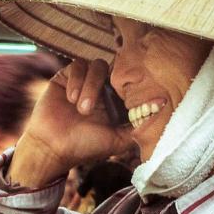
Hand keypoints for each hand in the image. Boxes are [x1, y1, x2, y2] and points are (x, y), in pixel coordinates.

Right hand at [7, 58, 137, 189]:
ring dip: (91, 86)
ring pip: (97, 66)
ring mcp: (82, 81)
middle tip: (100, 106)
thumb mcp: (117, 141)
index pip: (128, 81)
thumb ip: (138, 128)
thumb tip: (162, 108)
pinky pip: (76, 65)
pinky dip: (76, 81)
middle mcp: (100, 88)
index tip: (129, 96)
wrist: (51, 149)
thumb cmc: (83, 147)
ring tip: (82, 109)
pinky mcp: (64, 77)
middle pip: (115, 68)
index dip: (131, 82)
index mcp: (114, 101)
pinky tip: (70, 99)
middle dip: (110, 84)